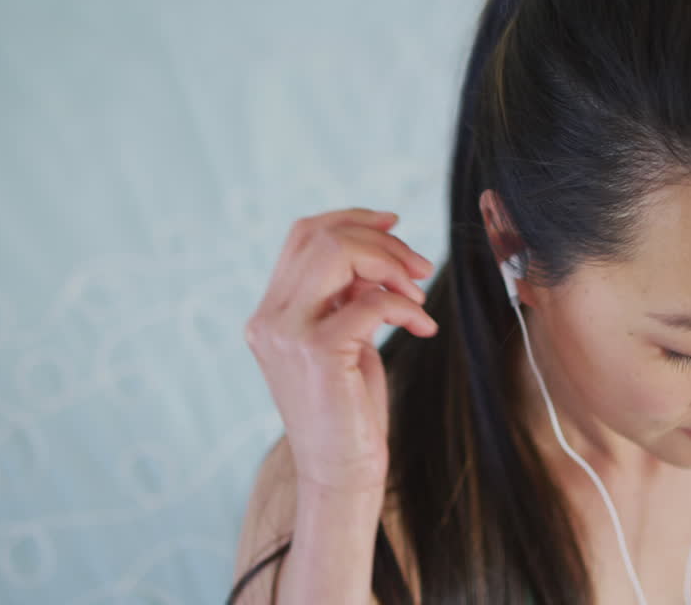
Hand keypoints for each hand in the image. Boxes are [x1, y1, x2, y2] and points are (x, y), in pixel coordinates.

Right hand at [243, 208, 437, 494]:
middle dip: (381, 242)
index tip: (395, 223)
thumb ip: (346, 295)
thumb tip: (377, 251)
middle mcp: (268, 318)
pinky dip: (406, 306)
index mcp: (270, 311)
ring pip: (338, 254)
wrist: (340, 472)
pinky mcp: (318, 352)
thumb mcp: (345, 338)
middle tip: (420, 268)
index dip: (351, 218)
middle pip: (322, 236)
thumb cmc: (348, 407)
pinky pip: (372, 301)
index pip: (303, 235)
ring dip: (392, 264)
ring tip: (419, 293)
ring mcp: (287, 334)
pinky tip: (422, 327)